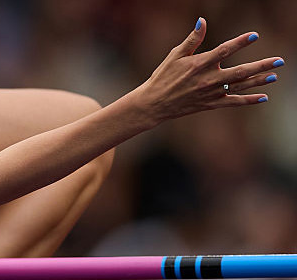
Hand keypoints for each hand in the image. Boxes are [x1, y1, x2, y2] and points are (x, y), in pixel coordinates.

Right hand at [136, 18, 282, 122]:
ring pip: (239, 87)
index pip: (224, 50)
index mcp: (199, 64)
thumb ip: (192, 39)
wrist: (154, 103)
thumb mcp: (175, 55)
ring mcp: (210, 93)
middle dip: (261, 66)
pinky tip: (263, 97)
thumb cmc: (163, 76)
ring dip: (258, 81)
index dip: (240, 42)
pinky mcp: (210, 104)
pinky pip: (232, 103)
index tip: (254, 36)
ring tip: (274, 76)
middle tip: (279, 61)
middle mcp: (207, 79)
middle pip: (240, 71)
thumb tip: (203, 21)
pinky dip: (248, 100)